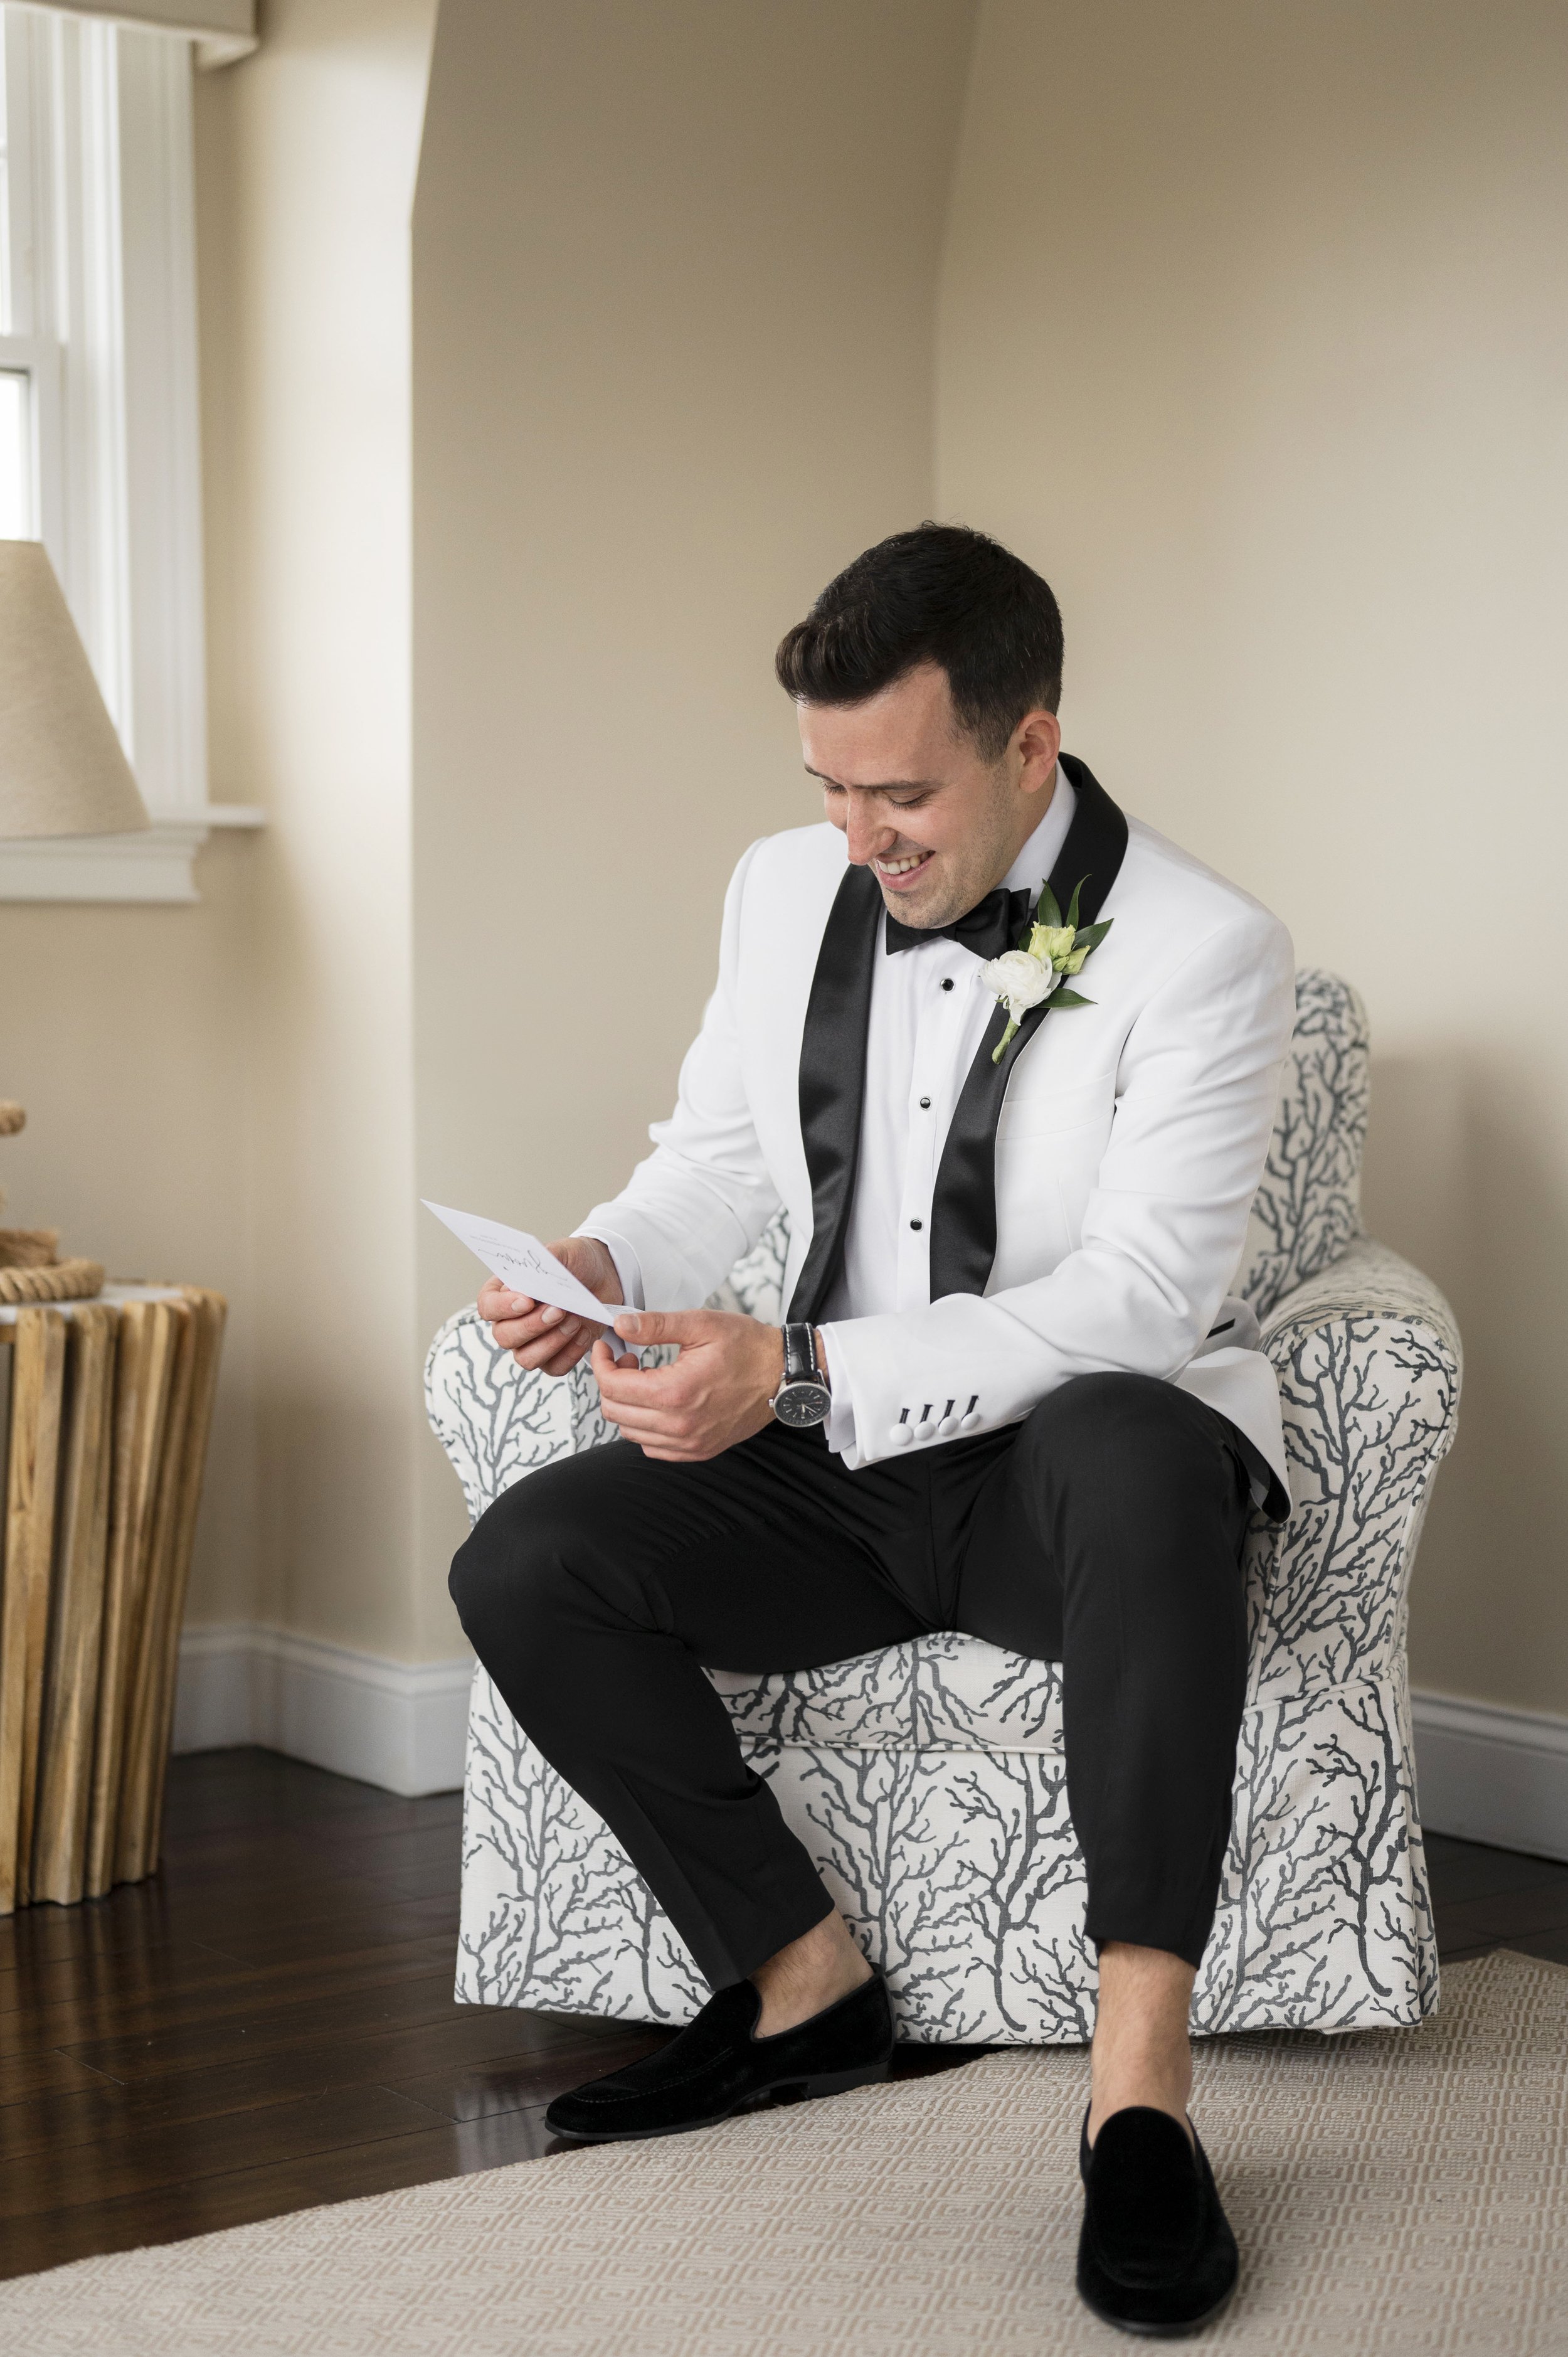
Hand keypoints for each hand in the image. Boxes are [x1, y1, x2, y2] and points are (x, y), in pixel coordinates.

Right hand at [477, 1235, 621, 1378]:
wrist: (603, 1276)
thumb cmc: (575, 1262)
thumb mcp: (562, 1251)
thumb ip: (545, 1259)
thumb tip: (529, 1275)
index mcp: (503, 1293)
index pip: (487, 1307)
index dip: (502, 1308)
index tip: (527, 1300)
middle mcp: (511, 1322)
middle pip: (504, 1337)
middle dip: (532, 1326)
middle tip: (559, 1310)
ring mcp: (531, 1343)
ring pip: (526, 1359)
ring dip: (551, 1342)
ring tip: (574, 1321)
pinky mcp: (554, 1357)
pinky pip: (555, 1367)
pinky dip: (571, 1352)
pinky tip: (584, 1332)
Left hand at [591, 1309, 785, 1461]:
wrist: (783, 1374)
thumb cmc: (748, 1347)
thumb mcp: (701, 1324)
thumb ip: (656, 1325)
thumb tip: (621, 1325)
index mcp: (676, 1392)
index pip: (613, 1386)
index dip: (601, 1363)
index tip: (606, 1346)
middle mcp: (680, 1425)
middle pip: (614, 1411)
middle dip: (610, 1381)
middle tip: (626, 1358)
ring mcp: (689, 1443)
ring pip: (629, 1431)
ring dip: (626, 1404)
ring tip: (644, 1378)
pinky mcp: (698, 1451)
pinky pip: (652, 1447)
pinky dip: (644, 1426)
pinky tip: (657, 1403)